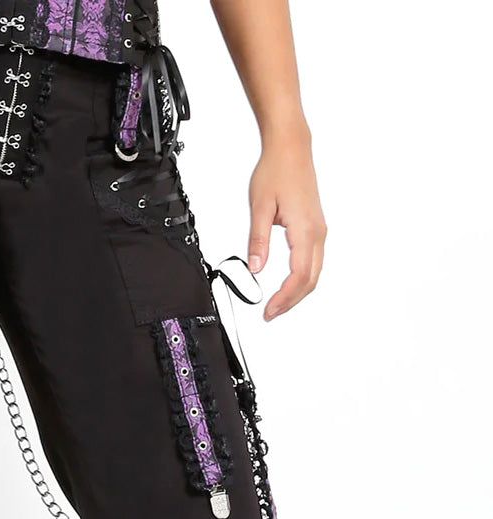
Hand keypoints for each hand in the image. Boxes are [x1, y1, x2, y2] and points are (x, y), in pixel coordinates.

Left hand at [247, 125, 326, 320]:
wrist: (291, 148)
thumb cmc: (277, 170)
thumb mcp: (260, 207)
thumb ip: (257, 240)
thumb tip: (255, 267)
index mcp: (305, 230)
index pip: (298, 275)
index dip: (284, 298)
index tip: (269, 310)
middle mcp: (317, 233)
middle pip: (310, 279)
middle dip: (291, 301)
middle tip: (271, 313)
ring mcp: (319, 231)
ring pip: (314, 272)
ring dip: (297, 292)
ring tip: (278, 303)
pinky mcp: (315, 228)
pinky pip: (313, 261)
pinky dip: (302, 278)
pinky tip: (289, 284)